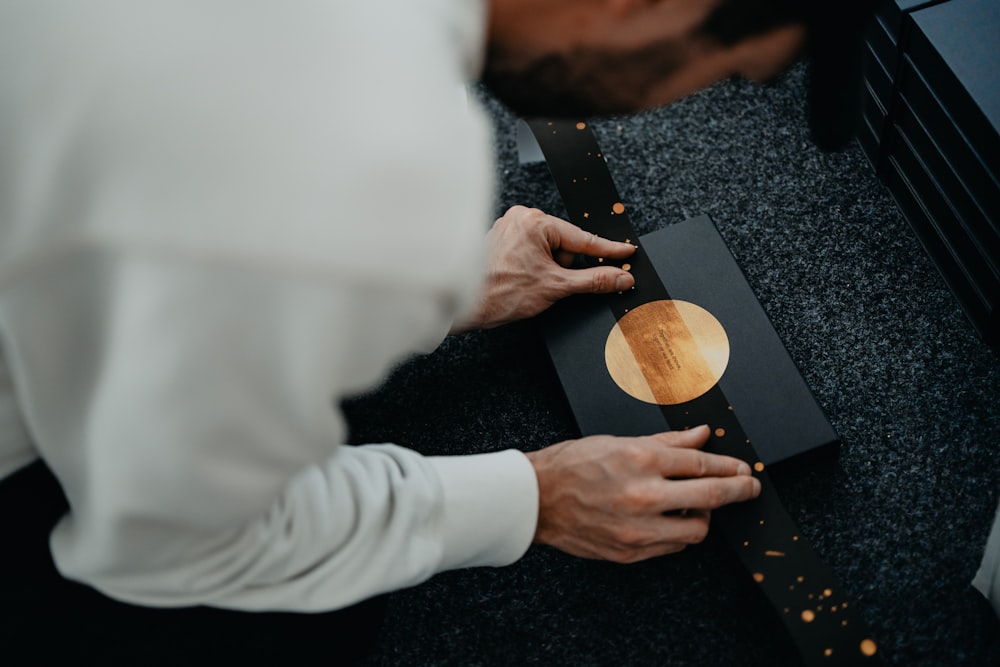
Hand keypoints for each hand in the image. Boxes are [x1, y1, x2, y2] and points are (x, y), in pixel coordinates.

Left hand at [449, 206, 635, 332]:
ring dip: (548, 269)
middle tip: (550, 284)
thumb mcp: (556, 287)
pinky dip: (535, 268)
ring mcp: (509, 229)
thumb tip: (620, 277)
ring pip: (548, 250)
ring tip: (530, 284)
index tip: (627, 252)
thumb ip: (593, 280)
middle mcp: (521, 219)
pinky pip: (532, 252)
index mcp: (535, 221)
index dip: (607, 249)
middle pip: (564, 244)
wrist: (464, 305)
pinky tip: (523, 281)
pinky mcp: (501, 241)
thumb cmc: (500, 292)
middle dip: (564, 267)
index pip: (582, 238)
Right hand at [524, 425, 760, 562]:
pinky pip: (672, 546)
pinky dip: (679, 532)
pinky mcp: (630, 552)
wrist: (535, 499)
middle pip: (711, 496)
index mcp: (640, 461)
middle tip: (749, 487)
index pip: (702, 464)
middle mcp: (643, 495)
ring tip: (699, 505)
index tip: (743, 470)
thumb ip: (667, 442)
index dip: (730, 467)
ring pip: (697, 529)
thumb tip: (701, 435)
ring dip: (705, 516)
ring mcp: (637, 528)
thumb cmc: (571, 465)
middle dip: (739, 491)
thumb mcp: (619, 442)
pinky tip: (673, 519)